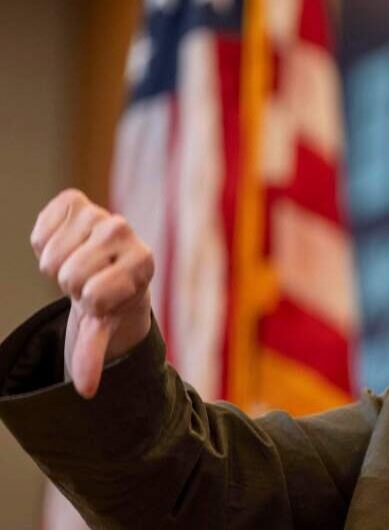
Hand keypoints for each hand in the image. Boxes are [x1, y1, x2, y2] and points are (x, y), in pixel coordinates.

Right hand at [31, 189, 154, 398]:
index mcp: (144, 262)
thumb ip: (94, 352)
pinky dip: (43, 242)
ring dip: (56, 265)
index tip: (102, 299)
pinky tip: (64, 243)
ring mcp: (101, 213)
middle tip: (85, 282)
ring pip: (51, 255)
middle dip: (70, 285)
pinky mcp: (75, 201)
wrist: (105, 263)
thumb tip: (86, 391)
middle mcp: (126, 231)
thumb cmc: (110, 297)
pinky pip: (39, 230)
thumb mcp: (106, 324)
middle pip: (70, 274)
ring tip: (77, 264)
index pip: (95, 294)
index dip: (90, 303)